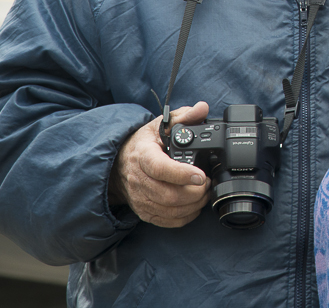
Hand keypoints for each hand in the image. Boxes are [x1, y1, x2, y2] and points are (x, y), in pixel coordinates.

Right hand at [109, 101, 210, 227]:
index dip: (181, 174)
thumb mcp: (160, 125)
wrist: (120, 165)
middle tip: (208, 183)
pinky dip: (186, 216)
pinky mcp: (144, 211)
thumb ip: (183, 116)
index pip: (160, 168)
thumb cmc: (144, 144)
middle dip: (195, 192)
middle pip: (168, 194)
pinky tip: (195, 205)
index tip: (201, 174)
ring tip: (205, 192)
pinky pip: (167, 221)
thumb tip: (201, 108)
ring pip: (169, 210)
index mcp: (143, 155)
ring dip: (193, 204)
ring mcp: (140, 198)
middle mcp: (139, 180)